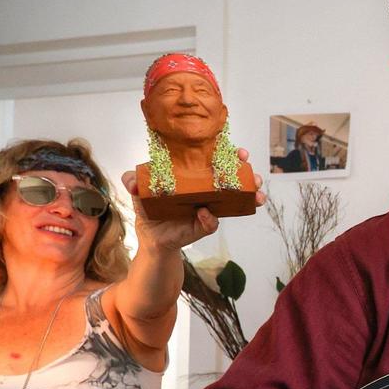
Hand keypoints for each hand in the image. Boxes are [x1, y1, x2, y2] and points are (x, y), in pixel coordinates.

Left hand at [122, 149, 265, 250]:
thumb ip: (132, 179)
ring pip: (234, 201)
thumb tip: (133, 183)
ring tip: (256, 195)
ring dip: (248, 196)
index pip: (216, 160)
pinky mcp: (204, 226)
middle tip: (253, 173)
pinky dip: (210, 219)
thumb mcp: (138, 190)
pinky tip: (206, 214)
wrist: (151, 237)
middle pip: (233, 178)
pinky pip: (212, 223)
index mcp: (194, 176)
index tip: (238, 152)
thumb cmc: (150, 208)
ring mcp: (209, 207)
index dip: (229, 154)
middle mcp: (206, 190)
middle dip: (248, 174)